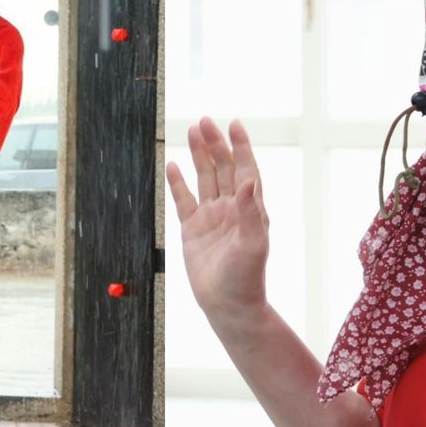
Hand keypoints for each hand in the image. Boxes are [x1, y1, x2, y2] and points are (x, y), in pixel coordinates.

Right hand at [166, 118, 270, 327]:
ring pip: (204, 178)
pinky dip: (178, 182)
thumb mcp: (253, 245)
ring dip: (199, 155)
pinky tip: (173, 165)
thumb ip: (251, 212)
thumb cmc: (246, 279)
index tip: (234, 124)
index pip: (245, 170)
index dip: (241, 147)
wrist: (227, 305)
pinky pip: (184, 199)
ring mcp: (211, 217)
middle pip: (223, 168)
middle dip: (215, 144)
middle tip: (204, 121)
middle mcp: (231, 209)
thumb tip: (248, 180)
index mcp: (249, 209)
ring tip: (191, 131)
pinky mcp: (193, 229)